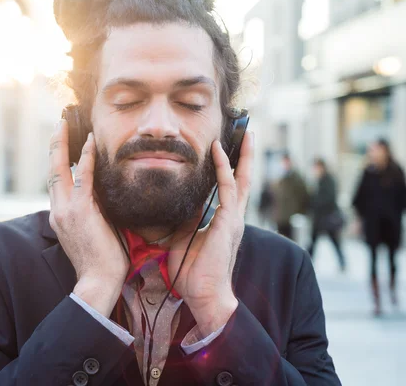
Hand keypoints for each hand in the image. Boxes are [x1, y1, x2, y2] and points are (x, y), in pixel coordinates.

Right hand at [47, 120, 128, 315]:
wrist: (98, 281)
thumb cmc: (101, 260)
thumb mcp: (90, 231)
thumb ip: (91, 210)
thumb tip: (102, 194)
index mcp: (60, 216)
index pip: (56, 183)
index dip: (57, 161)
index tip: (62, 144)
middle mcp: (58, 210)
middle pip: (52, 171)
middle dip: (54, 145)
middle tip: (58, 124)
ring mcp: (66, 210)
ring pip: (59, 170)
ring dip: (62, 144)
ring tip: (65, 124)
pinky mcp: (81, 211)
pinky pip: (82, 179)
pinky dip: (85, 159)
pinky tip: (90, 142)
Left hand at [167, 132, 254, 333]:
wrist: (204, 295)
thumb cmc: (194, 271)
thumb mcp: (186, 238)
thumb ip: (186, 219)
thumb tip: (178, 202)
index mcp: (225, 221)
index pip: (231, 187)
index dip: (230, 166)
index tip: (226, 146)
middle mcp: (234, 217)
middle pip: (244, 179)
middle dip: (246, 155)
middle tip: (248, 132)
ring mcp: (234, 219)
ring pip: (242, 179)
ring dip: (242, 155)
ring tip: (244, 133)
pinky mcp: (229, 222)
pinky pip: (229, 189)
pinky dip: (224, 168)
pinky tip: (219, 151)